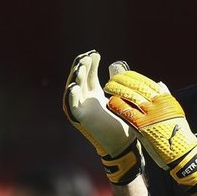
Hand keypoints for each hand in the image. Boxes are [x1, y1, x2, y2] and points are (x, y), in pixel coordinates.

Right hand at [63, 50, 141, 183]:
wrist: (124, 143)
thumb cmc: (125, 122)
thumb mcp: (121, 97)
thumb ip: (118, 82)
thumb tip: (120, 66)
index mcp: (94, 94)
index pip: (88, 73)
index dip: (90, 62)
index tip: (96, 53)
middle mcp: (85, 99)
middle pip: (79, 77)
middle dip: (82, 65)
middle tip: (89, 56)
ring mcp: (81, 108)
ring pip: (73, 88)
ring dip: (76, 76)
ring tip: (81, 66)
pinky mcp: (79, 118)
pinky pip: (71, 105)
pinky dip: (71, 95)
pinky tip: (75, 86)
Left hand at [104, 70, 196, 191]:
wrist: (181, 153)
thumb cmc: (177, 134)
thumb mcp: (175, 111)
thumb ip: (165, 97)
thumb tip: (159, 83)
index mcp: (165, 99)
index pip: (147, 82)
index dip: (133, 77)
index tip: (123, 74)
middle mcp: (159, 104)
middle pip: (137, 86)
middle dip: (122, 80)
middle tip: (112, 79)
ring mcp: (151, 115)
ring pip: (131, 96)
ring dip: (117, 89)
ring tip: (108, 86)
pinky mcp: (143, 126)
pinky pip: (127, 112)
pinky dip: (118, 105)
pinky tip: (110, 101)